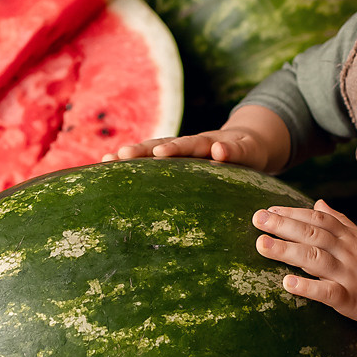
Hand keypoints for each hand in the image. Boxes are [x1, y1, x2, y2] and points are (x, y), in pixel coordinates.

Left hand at [107, 104, 291, 171]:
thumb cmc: (214, 167)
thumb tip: (137, 213)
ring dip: (178, 146)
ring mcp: (216, 144)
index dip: (129, 158)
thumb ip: (170, 186)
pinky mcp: (241, 148)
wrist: (252, 144)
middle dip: (143, 150)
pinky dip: (227, 150)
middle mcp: (192, 146)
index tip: (105, 162)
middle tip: (124, 154)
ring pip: (195, 144)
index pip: (149, 155)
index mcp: (178, 155)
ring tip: (162, 152)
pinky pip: (235, 150)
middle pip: (165, 147)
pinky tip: (220, 154)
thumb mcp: (192, 176)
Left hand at [252, 198, 356, 327]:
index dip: (293, 213)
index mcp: (349, 237)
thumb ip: (339, 221)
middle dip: (283, 226)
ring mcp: (349, 275)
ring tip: (262, 245)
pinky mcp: (350, 298)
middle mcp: (347, 252)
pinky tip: (287, 283)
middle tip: (257, 219)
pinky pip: (328, 292)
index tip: (269, 209)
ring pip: (316, 259)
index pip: (318, 219)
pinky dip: (308, 287)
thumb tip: (318, 202)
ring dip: (287, 251)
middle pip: (313, 234)